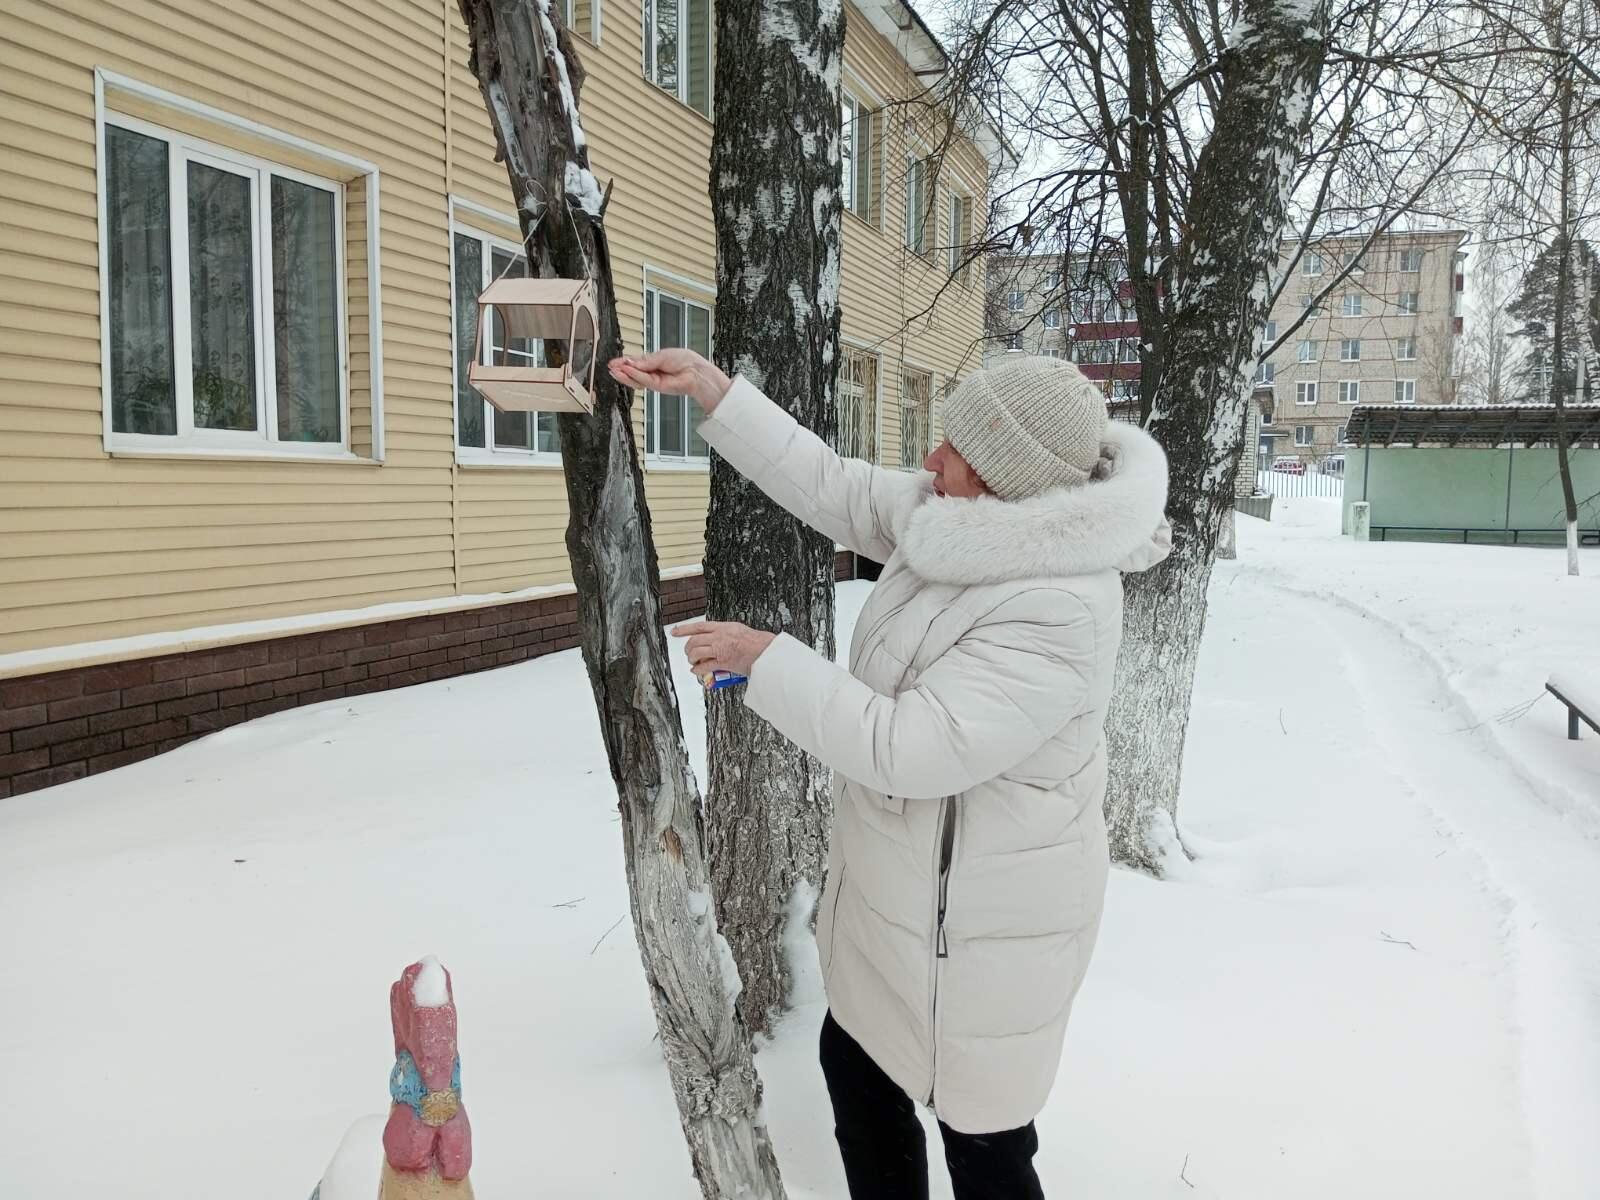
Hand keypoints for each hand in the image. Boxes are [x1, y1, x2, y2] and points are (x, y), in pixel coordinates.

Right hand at [607, 349, 731, 415]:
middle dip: (621, 369)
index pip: (634, 363)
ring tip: (615, 369)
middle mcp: (652, 373)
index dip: (623, 362)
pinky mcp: (657, 387)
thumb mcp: (661, 355)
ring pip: (635, 378)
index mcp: (652, 363)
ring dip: (624, 374)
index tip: (613, 362)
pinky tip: (627, 370)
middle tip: (611, 366)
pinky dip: (635, 375)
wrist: (696, 371)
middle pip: (632, 372)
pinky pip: (643, 380)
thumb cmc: (685, 360)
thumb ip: (645, 361)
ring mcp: (653, 381)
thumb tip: (631, 362)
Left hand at [672, 621, 776, 677]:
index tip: (674, 632)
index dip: (684, 629)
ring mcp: (720, 649)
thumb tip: (716, 638)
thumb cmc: (756, 642)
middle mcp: (719, 637)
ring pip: (696, 653)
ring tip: (694, 662)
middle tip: (688, 653)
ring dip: (692, 659)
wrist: (765, 651)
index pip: (699, 626)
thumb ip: (725, 633)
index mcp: (723, 627)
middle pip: (694, 641)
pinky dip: (697, 670)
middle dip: (688, 648)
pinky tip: (696, 671)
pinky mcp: (723, 662)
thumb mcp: (738, 630)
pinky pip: (704, 666)